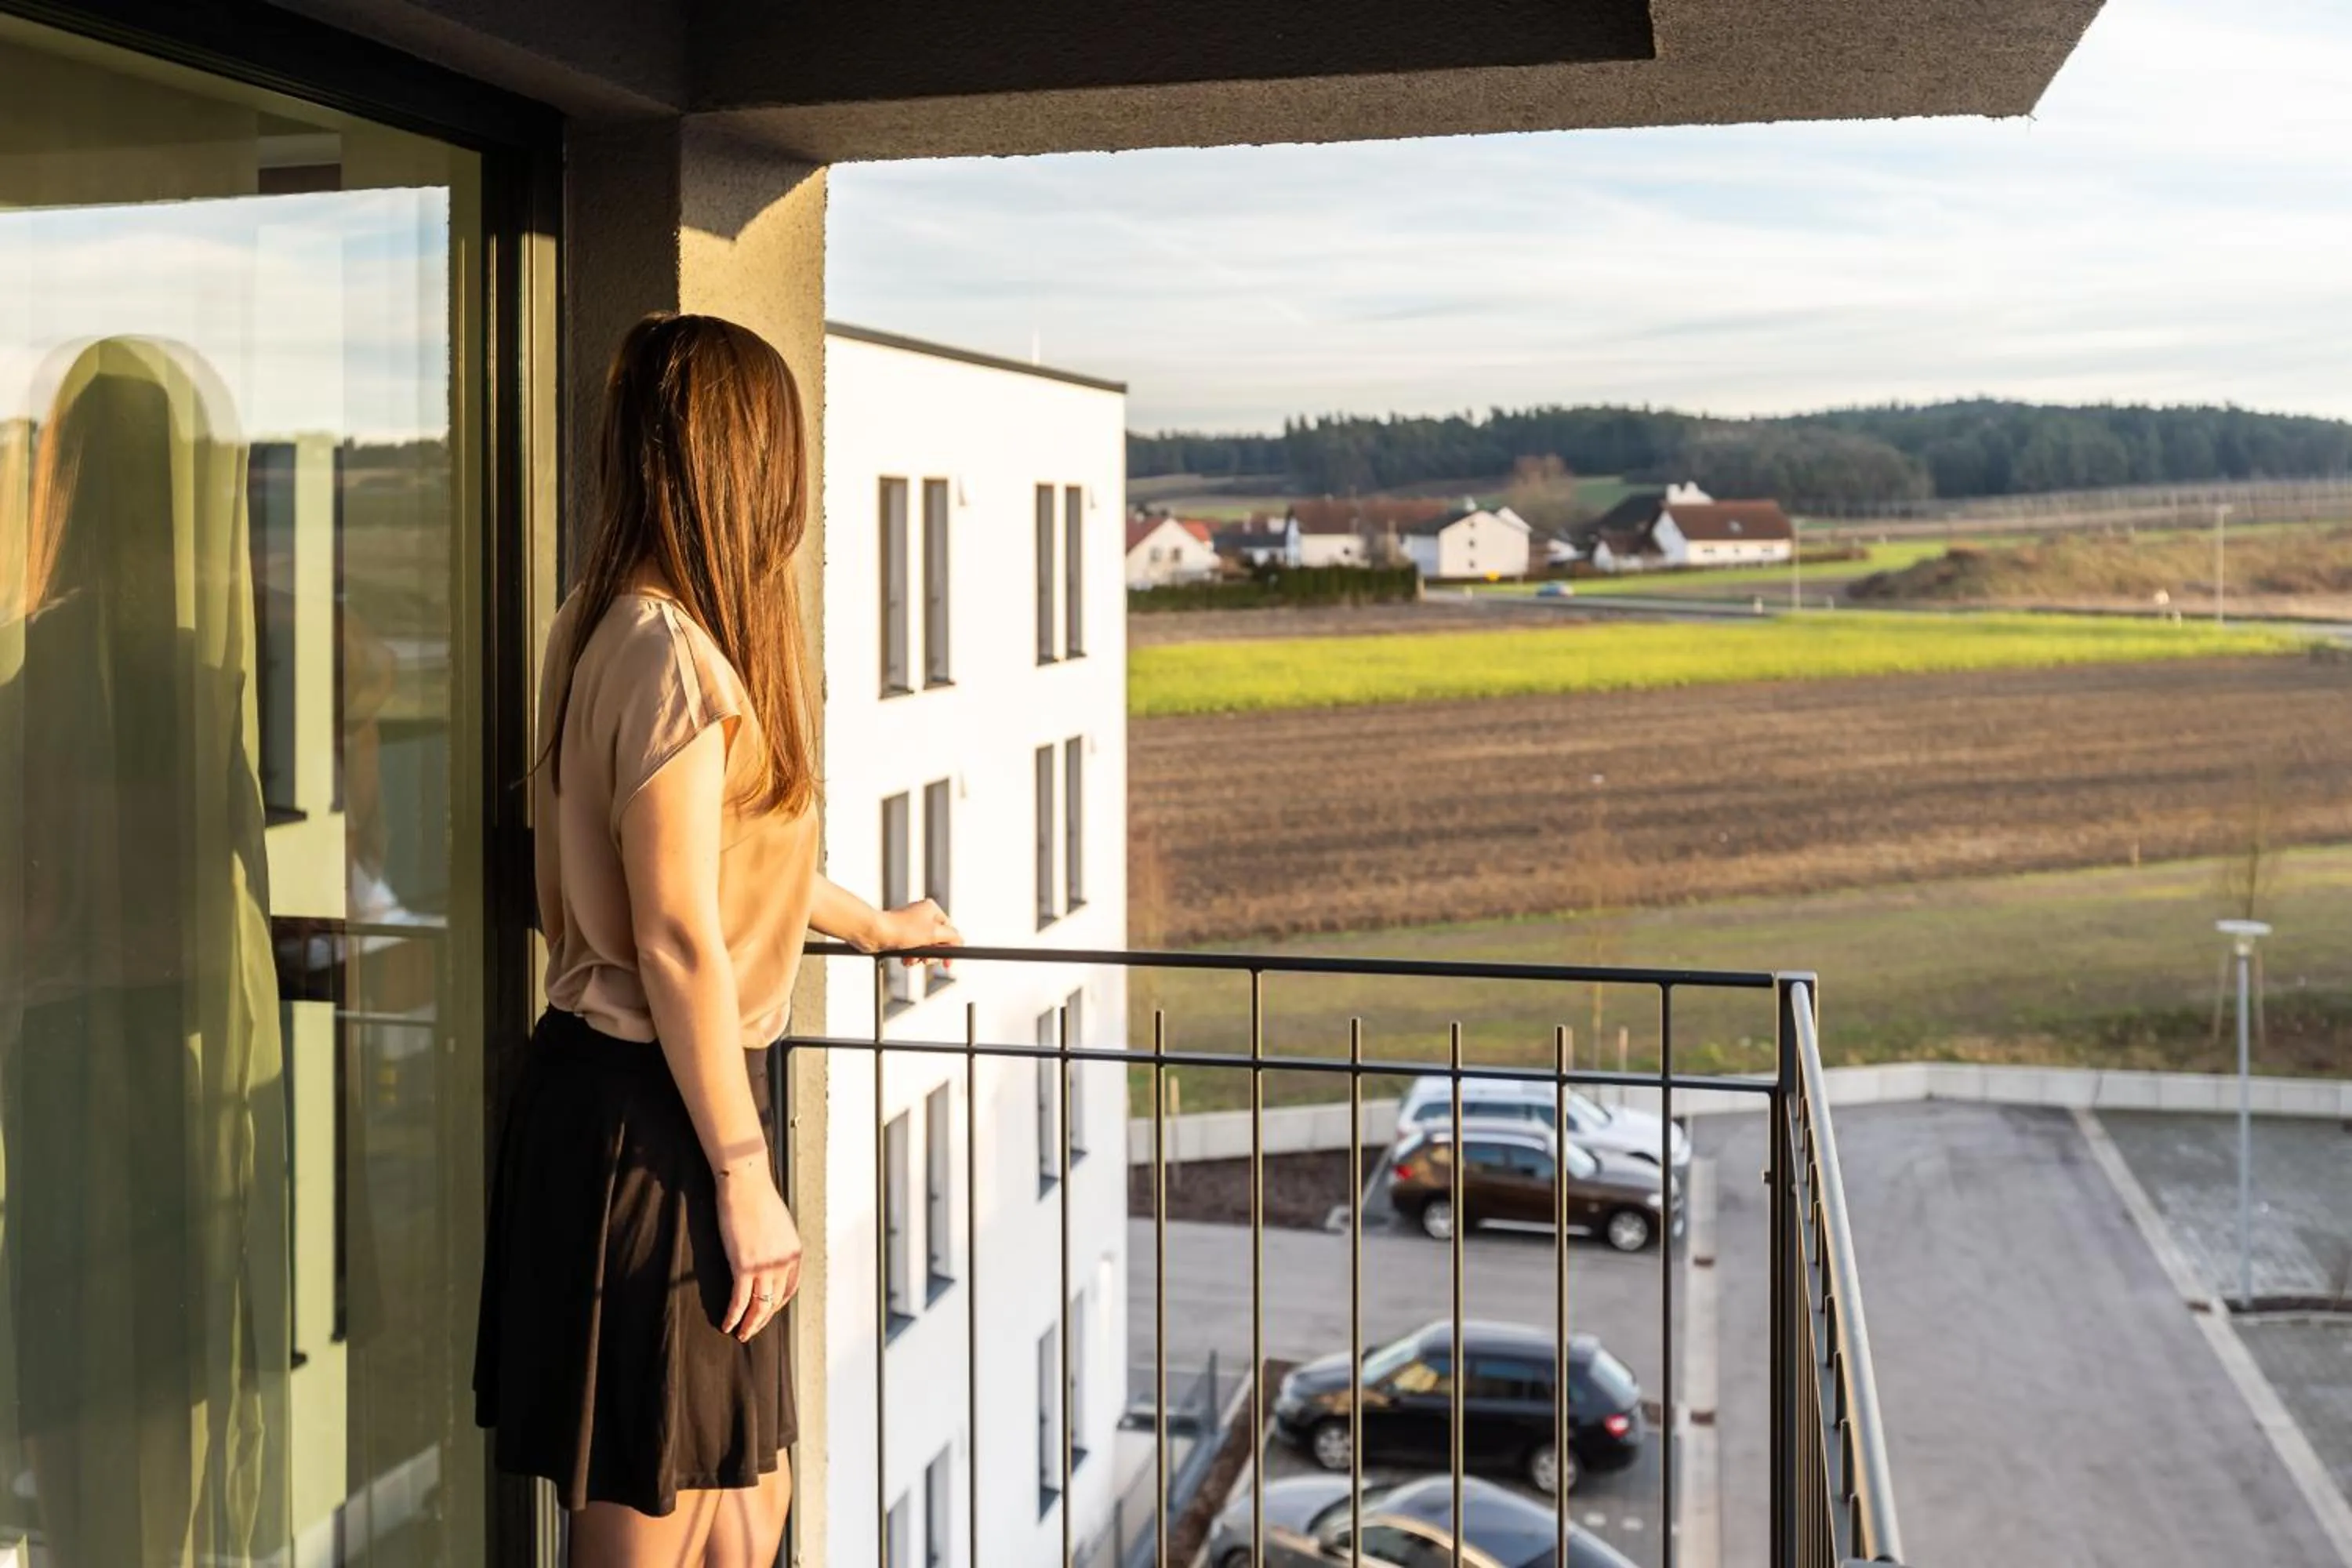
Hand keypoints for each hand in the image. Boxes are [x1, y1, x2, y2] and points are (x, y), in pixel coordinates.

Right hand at [716, 1164, 801, 1341]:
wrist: (745, 1184)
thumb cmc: (758, 1199)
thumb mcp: (779, 1226)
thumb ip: (778, 1247)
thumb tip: (768, 1259)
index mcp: (794, 1253)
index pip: (790, 1289)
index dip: (778, 1304)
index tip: (767, 1311)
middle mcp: (784, 1263)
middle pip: (774, 1302)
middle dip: (762, 1319)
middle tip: (751, 1331)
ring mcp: (765, 1266)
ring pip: (759, 1306)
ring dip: (749, 1324)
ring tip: (740, 1334)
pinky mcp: (744, 1266)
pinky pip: (739, 1300)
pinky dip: (733, 1316)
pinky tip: (726, 1324)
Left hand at [869, 898, 963, 966]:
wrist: (873, 933)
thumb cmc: (901, 930)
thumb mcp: (933, 933)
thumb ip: (951, 936)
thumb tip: (960, 940)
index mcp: (931, 909)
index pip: (949, 930)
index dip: (949, 947)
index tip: (947, 964)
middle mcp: (922, 915)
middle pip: (937, 940)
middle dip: (931, 953)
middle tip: (924, 959)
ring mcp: (910, 925)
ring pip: (924, 946)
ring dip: (919, 957)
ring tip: (911, 960)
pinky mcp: (900, 934)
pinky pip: (912, 948)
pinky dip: (910, 956)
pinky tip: (905, 959)